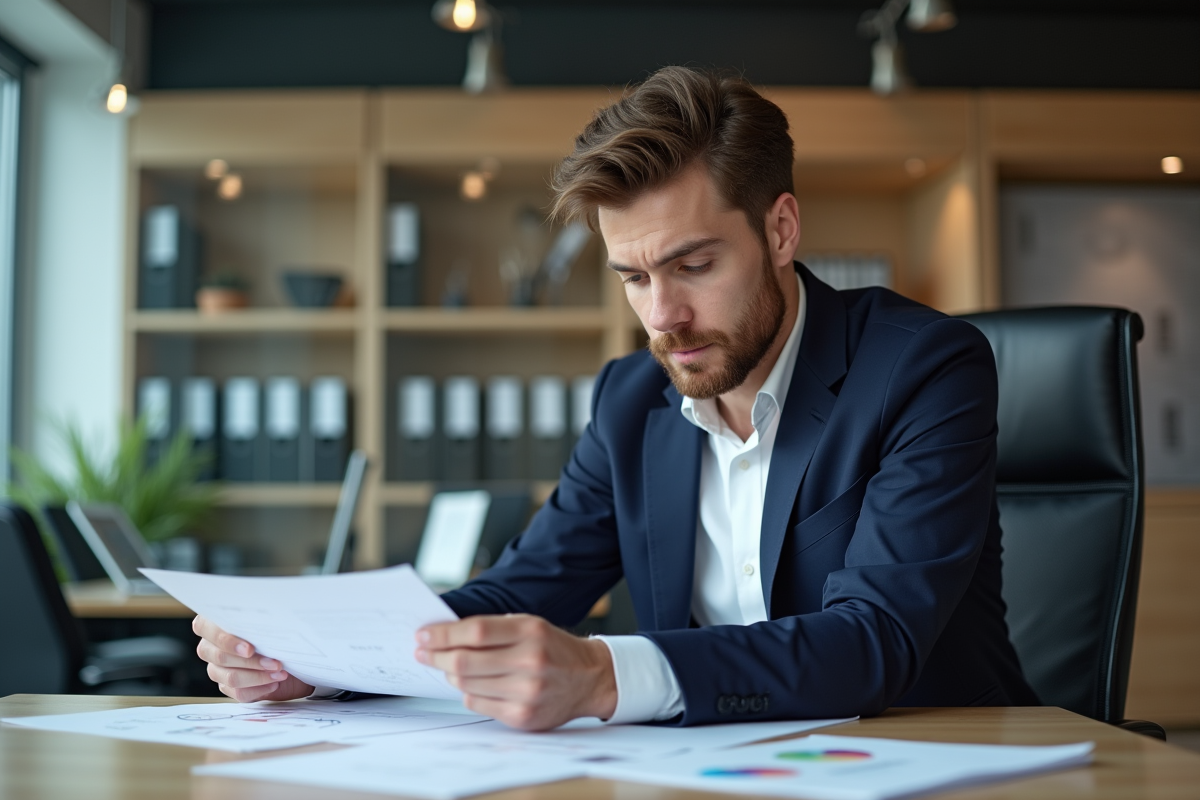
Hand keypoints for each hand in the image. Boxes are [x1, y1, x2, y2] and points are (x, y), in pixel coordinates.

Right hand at [192, 615, 313, 701]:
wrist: (288, 652)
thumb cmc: (274, 630)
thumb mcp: (268, 620)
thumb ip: (258, 619)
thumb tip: (269, 619)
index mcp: (213, 623)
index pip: (203, 627)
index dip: (225, 640)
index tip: (250, 649)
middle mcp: (210, 646)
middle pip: (220, 657)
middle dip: (251, 662)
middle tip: (275, 663)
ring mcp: (216, 669)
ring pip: (230, 678)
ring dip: (259, 676)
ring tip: (279, 672)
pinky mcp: (227, 686)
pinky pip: (239, 693)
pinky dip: (259, 689)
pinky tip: (274, 683)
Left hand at [415, 614, 616, 730]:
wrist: (589, 678)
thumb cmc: (553, 648)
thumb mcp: (529, 625)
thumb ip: (492, 628)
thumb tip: (445, 634)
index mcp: (530, 632)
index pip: (475, 632)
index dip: (443, 634)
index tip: (423, 635)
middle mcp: (530, 662)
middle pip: (465, 662)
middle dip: (436, 656)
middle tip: (423, 652)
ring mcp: (526, 692)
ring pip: (466, 685)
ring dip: (450, 675)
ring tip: (450, 667)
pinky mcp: (522, 716)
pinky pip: (477, 704)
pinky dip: (468, 692)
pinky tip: (474, 684)